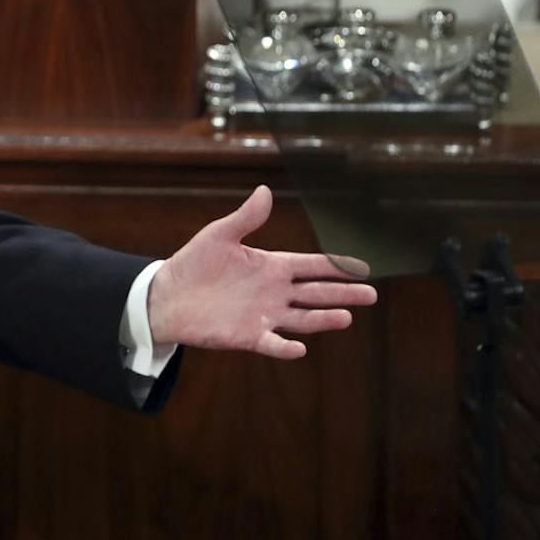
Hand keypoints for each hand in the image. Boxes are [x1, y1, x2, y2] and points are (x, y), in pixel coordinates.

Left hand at [147, 185, 375, 359]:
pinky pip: (272, 343)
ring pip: (302, 318)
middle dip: (343, 294)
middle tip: (371, 294)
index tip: (362, 268)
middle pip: (316, 293)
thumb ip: (246, 218)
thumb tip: (265, 191)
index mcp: (271, 266)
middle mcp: (274, 292)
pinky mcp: (248, 336)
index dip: (336, 267)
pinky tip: (300, 348)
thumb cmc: (194, 262)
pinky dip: (285, 347)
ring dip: (323, 319)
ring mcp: (264, 315)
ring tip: (347, 318)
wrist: (168, 295)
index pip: (311, 266)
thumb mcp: (219, 235)